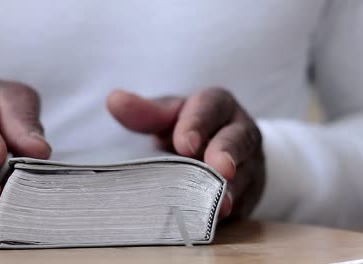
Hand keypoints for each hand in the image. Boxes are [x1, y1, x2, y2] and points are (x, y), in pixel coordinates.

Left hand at [107, 88, 264, 219]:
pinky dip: (228, 212)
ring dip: (232, 190)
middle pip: (239, 139)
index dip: (198, 124)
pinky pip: (242, 202)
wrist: (215, 150)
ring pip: (244, 175)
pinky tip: (215, 222)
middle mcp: (238, 132)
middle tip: (219, 169)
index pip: (211, 107)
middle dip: (227, 153)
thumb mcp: (167, 117)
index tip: (183, 144)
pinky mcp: (248, 192)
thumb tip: (114, 100)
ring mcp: (248, 164)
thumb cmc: (185, 129)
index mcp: (216, 105)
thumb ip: (145, 112)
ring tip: (221, 206)